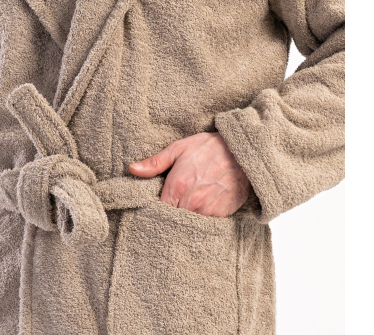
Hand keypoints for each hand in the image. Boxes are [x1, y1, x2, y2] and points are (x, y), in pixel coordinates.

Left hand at [128, 132, 250, 217]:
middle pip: (172, 221)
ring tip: (185, 208)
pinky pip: (205, 225)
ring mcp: (207, 212)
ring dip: (185, 219)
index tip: (153, 208)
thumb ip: (155, 162)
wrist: (241, 152)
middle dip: (168, 217)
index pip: (158, 211)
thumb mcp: (178, 149)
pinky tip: (200, 210)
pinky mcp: (221, 216)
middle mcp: (191, 203)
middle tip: (169, 208)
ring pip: (188, 225)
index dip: (154, 211)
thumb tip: (132, 169)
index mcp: (177, 187)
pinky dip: (200, 221)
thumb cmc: (207, 148)